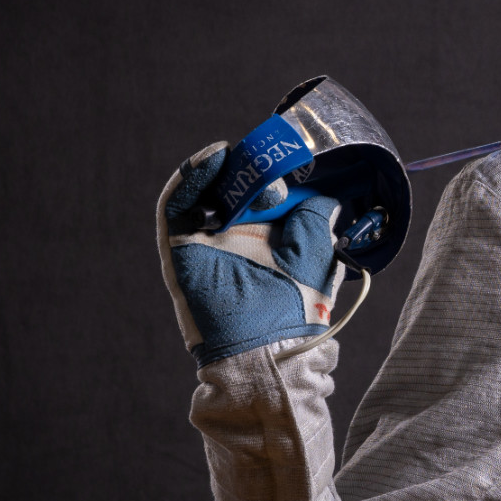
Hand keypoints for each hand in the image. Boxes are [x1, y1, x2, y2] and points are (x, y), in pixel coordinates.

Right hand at [156, 143, 343, 366]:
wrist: (267, 348)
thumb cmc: (296, 307)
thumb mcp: (316, 255)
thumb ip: (316, 220)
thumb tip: (325, 195)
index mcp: (269, 239)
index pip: (265, 193)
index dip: (275, 173)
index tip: (292, 159)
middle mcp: (235, 237)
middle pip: (232, 187)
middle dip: (250, 170)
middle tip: (269, 165)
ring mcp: (205, 242)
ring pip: (203, 192)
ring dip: (219, 168)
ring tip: (236, 153)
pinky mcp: (178, 249)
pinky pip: (175, 208)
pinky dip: (189, 180)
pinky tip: (212, 159)